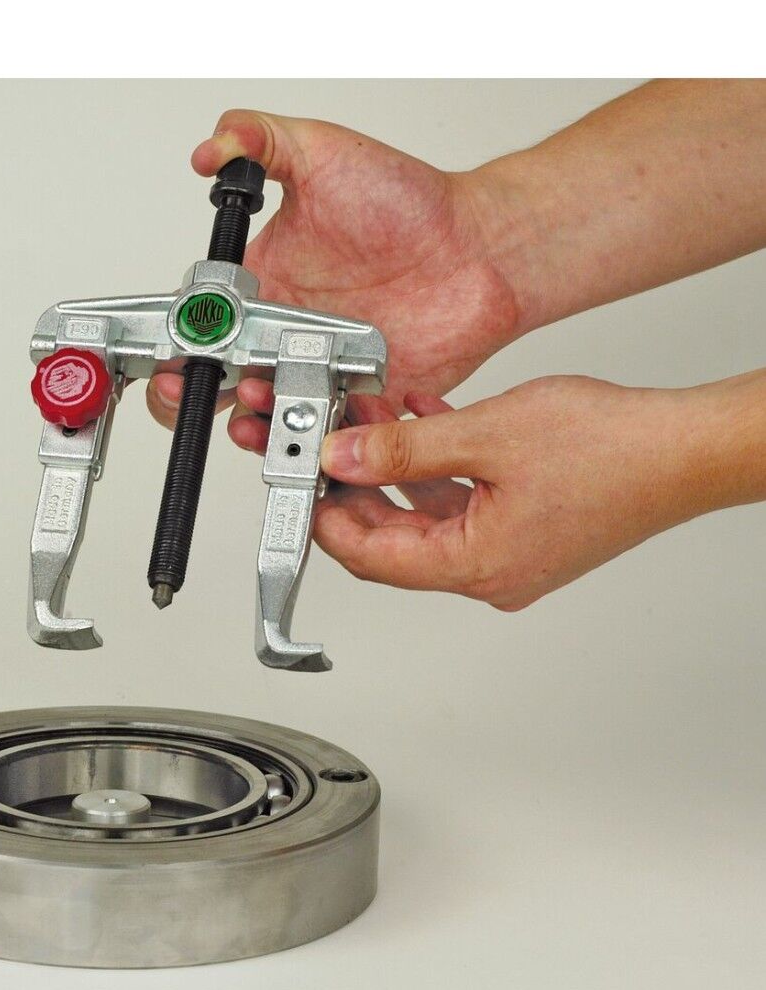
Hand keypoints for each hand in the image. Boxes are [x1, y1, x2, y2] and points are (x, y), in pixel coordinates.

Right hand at [147, 109, 522, 452]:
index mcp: (265, 281)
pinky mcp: (363, 401)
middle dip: (194, 396)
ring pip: (269, 416)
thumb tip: (207, 149)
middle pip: (220, 382)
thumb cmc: (410, 202)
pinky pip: (332, 435)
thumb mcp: (324, 150)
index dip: (175, 342)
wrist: (483, 246)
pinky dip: (319, 440)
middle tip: (197, 388)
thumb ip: (260, 137)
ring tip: (258, 399)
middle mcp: (287, 332)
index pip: (201, 322)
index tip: (174, 346)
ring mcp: (322, 370)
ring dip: (252, 420)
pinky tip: (317, 419)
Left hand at [316, 375, 743, 609]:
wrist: (687, 450)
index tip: (302, 483)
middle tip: (329, 442)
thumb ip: (402, 450)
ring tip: (370, 417)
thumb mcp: (486, 436)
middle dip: (356, 486)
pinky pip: (462, 503)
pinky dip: (436, 466)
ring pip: (427, 516)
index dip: (326, 519)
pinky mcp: (526, 529)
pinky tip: (421, 421)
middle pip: (395, 540)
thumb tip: (344, 457)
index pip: (373, 559)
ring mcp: (509, 554)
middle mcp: (489, 572)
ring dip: (395, 467)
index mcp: (475, 566)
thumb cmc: (613, 451)